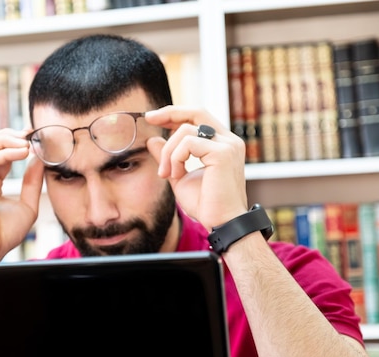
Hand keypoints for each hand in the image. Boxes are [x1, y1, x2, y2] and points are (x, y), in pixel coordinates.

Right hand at [0, 128, 43, 263]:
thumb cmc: (5, 234)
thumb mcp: (28, 205)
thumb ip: (32, 183)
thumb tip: (40, 161)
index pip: (0, 151)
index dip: (17, 142)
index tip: (36, 138)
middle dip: (10, 134)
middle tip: (31, 133)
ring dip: (6, 138)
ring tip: (27, 142)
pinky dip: (6, 153)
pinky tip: (23, 153)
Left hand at [145, 106, 248, 229]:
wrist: (221, 222)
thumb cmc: (205, 204)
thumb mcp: (179, 176)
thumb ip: (168, 157)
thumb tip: (152, 139)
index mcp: (222, 144)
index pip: (198, 117)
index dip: (175, 113)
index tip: (153, 117)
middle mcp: (229, 140)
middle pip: (196, 111)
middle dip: (170, 112)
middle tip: (150, 118)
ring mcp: (228, 145)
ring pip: (186, 130)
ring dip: (168, 152)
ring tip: (166, 174)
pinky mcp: (223, 153)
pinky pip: (188, 144)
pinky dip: (175, 158)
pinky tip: (175, 175)